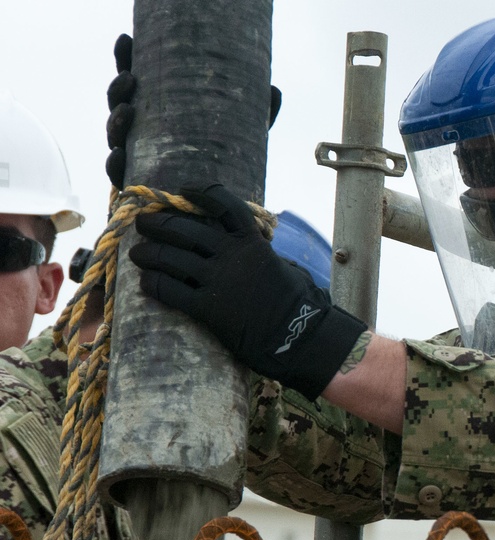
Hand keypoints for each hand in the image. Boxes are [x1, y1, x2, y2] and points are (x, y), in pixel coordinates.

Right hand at [104, 34, 282, 189]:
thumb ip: (255, 115)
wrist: (217, 218)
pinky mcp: (138, 187)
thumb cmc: (225, 168)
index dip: (127, 59)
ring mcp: (136, 159)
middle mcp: (143, 133)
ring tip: (128, 110)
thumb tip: (275, 89)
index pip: (138, 81)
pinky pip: (119, 176)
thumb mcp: (241, 139)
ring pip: (116, 136)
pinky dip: (115, 164)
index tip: (127, 39)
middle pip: (120, 104)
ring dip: (116, 121)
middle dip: (119, 88)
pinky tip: (119, 155)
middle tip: (130, 78)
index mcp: (160, 112)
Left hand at [131, 184, 365, 398]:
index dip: (200, 193)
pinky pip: (169, 290)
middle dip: (157, 224)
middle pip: (183, 228)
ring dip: (147, 253)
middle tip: (144, 225)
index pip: (223, 204)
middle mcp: (232, 256)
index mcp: (251, 242)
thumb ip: (254, 253)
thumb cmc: (293, 303)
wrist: (297, 336)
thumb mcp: (278, 266)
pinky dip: (152, 283)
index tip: (183, 190)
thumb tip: (236, 245)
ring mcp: (218, 281)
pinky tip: (146, 283)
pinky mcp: (208, 309)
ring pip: (169, 258)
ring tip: (138, 254)